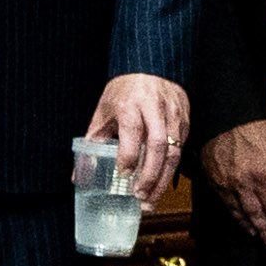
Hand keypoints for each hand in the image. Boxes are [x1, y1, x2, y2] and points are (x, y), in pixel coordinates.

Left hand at [89, 71, 188, 205]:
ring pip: (174, 152)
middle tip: (140, 197)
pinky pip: (181, 148)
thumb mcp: (104, 110)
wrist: (152, 66)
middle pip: (158, 146)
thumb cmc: (124, 91)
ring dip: (163, 179)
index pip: (132, 131)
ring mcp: (173, 115)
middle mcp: (154, 109)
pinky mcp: (185, 120)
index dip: (128, 155)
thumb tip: (79, 174)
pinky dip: (171, 170)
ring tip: (151, 199)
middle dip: (150, 175)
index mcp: (131, 104)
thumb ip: (94, 140)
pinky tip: (160, 184)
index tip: (122, 174)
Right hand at [203, 119, 265, 252]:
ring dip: (257, 230)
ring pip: (246, 214)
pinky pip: (230, 206)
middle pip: (264, 214)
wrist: (225, 116)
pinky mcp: (218, 182)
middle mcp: (250, 181)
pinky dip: (239, 219)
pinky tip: (247, 226)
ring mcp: (232, 183)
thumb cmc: (257, 127)